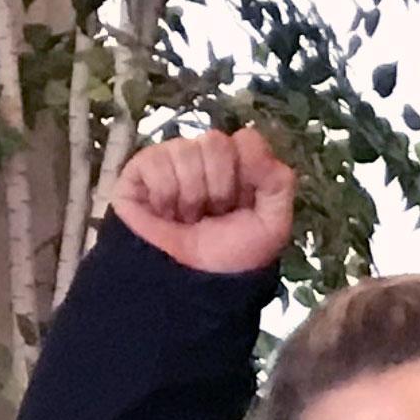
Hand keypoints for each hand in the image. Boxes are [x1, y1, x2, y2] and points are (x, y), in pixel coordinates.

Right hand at [108, 125, 298, 278]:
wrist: (192, 281)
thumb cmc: (232, 253)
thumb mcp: (272, 224)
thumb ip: (278, 182)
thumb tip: (249, 138)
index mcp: (240, 164)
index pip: (246, 140)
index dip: (247, 173)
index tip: (243, 202)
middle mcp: (206, 155)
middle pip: (216, 142)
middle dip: (218, 188)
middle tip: (212, 214)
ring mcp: (173, 158)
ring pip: (186, 151)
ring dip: (191, 197)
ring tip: (187, 217)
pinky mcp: (141, 168)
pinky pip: (156, 163)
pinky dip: (164, 195)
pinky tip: (164, 211)